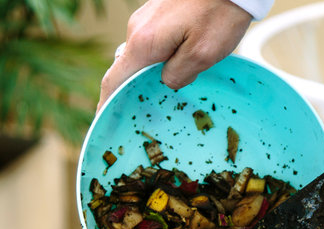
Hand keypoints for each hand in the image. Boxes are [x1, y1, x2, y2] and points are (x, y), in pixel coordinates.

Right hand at [97, 0, 252, 110]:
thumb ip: (178, 75)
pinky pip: (152, 42)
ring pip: (142, 55)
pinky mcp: (158, 13)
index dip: (106, 104)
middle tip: (143, 114)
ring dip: (150, 73)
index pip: (114, 80)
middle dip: (132, 91)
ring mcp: (146, 19)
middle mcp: (138, 29)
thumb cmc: (219, 12)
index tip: (104, 122)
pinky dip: (159, 58)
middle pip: (126, 69)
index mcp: (143, 43)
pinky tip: (177, 65)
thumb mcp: (202, 54)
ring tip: (167, 91)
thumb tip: (165, 83)